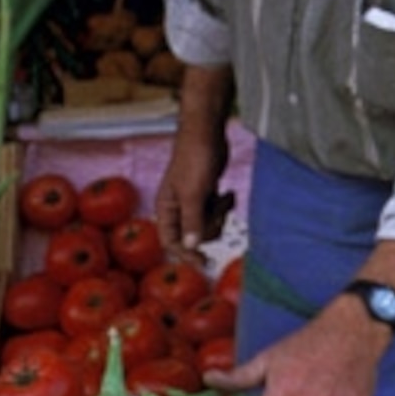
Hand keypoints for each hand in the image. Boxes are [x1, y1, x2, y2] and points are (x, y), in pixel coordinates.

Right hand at [161, 64, 231, 257]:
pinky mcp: (206, 194)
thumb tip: (190, 246)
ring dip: (220, 214)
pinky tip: (227, 193)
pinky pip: (217, 211)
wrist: (207, 133)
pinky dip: (225, 205)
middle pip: (195, 235)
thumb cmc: (195, 158)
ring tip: (224, 197)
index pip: (171, 242)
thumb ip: (192, 221)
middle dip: (210, 225)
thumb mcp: (194, 193)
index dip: (185, 254)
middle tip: (217, 208)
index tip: (203, 262)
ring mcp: (193, 201)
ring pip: (208, 224)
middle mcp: (177, 208)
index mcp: (166, 209)